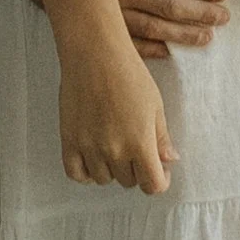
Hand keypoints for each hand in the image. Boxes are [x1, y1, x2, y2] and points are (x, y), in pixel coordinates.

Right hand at [59, 41, 176, 192]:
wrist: (95, 53)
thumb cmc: (129, 73)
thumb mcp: (155, 105)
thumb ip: (161, 137)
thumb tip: (169, 160)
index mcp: (140, 143)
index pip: (152, 185)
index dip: (160, 181)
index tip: (160, 170)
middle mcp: (114, 151)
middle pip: (129, 181)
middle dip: (137, 169)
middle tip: (137, 148)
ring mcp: (89, 147)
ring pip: (104, 179)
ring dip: (113, 169)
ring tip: (115, 148)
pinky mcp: (69, 140)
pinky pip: (77, 174)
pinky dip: (86, 173)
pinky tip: (94, 159)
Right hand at [104, 0, 228, 61]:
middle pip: (168, 8)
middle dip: (199, 14)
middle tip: (223, 19)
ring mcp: (104, 12)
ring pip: (151, 29)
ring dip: (180, 35)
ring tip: (205, 39)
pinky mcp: (89, 22)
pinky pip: (123, 42)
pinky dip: (146, 49)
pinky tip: (165, 52)